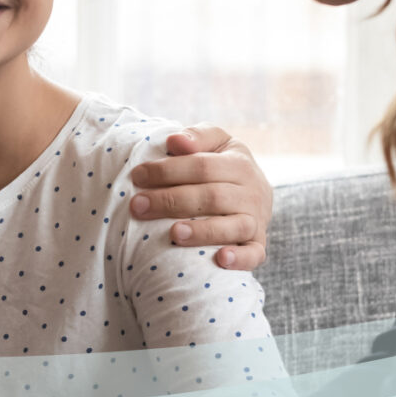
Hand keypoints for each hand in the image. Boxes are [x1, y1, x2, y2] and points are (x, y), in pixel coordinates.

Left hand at [129, 123, 270, 270]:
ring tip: (173, 234)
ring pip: (232, 226)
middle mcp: (251, 192)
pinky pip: (254, 254)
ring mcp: (256, 220)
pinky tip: (219, 259)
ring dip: (202, 231)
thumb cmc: (222, 164)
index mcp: (239, 163)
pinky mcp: (258, 244)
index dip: (168, 171)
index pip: (201, 166)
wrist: (256, 191)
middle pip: (211, 197)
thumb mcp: (215, 142)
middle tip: (138, 206)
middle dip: (170, 201)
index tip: (137, 176)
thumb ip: (196, 137)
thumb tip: (175, 141)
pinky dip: (240, 258)